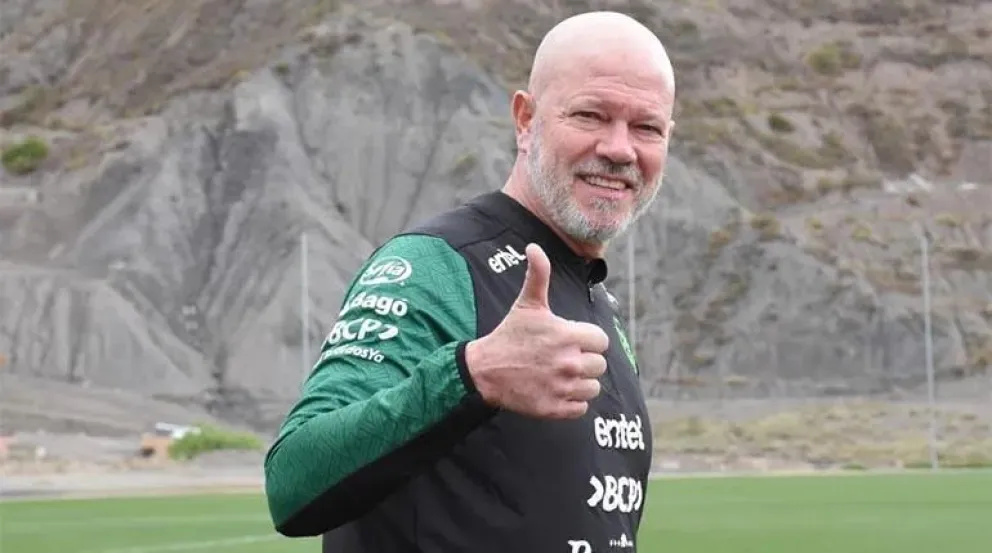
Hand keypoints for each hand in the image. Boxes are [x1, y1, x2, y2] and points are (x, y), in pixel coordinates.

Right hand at [465, 243, 608, 418]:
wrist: (484, 371)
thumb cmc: (509, 335)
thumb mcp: (526, 304)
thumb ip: (538, 275)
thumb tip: (533, 247)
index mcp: (567, 336)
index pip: (601, 341)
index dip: (588, 340)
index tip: (571, 341)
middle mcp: (569, 363)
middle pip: (599, 365)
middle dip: (584, 361)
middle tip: (562, 358)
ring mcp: (562, 387)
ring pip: (593, 388)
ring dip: (580, 383)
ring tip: (560, 375)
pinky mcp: (555, 408)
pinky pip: (581, 408)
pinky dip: (571, 402)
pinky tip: (555, 390)